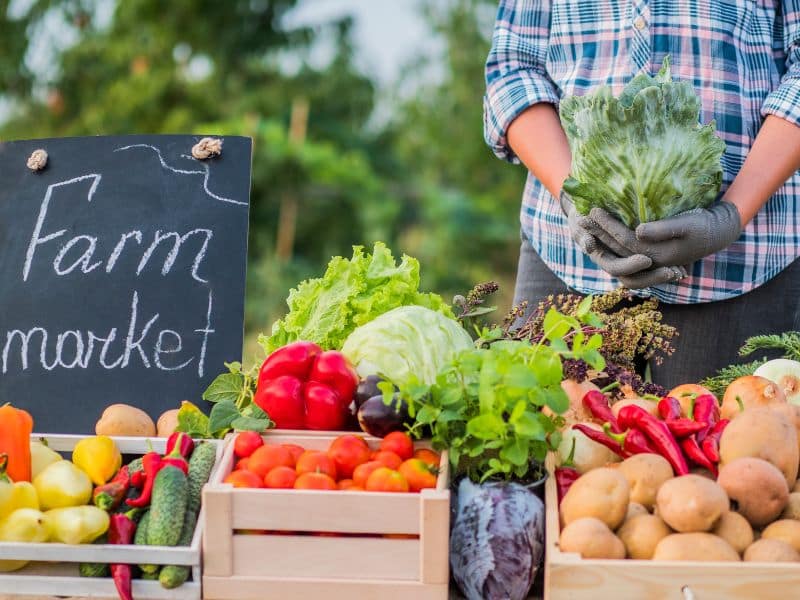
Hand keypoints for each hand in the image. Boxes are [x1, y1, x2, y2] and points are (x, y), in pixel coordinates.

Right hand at [560, 192, 682, 287]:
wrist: (584, 215)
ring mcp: (625, 262)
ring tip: (680, 274)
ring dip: (661, 277)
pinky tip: (681, 270)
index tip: (647, 260)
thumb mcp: (579, 221)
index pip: (616, 268)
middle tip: (673, 272)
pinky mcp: (635, 258)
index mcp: (599, 257)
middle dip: (653, 277)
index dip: (631, 266)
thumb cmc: (580, 214)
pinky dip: (664, 271)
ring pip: (644, 278)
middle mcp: (613, 263)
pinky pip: (650, 271)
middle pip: (633, 280)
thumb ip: (583, 233)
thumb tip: (589, 245)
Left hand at [586, 202, 741, 267]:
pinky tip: (597, 230)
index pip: (626, 241)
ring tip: (585, 223)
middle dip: (599, 233)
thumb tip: (637, 231)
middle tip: (581, 217)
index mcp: (656, 256)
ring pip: (618, 252)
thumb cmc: (703, 225)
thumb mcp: (687, 224)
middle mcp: (649, 262)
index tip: (594, 209)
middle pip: (617, 248)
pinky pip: (623, 250)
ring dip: (600, 238)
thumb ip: (662, 229)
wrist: (718, 233)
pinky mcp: (648, 254)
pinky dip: (609, 241)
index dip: (609, 226)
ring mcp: (647, 259)